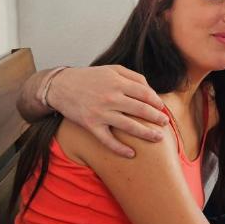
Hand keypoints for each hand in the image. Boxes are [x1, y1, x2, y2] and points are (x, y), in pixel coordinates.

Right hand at [46, 65, 166, 157]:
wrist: (59, 86)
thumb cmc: (90, 77)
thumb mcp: (112, 69)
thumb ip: (134, 77)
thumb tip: (151, 90)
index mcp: (117, 83)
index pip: (145, 94)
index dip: (156, 102)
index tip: (161, 108)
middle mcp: (110, 98)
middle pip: (141, 110)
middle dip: (156, 118)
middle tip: (165, 123)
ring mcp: (100, 113)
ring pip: (129, 126)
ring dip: (147, 134)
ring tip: (158, 138)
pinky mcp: (90, 125)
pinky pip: (108, 140)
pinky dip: (120, 149)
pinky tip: (132, 154)